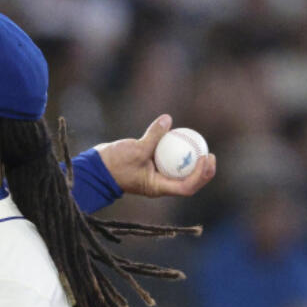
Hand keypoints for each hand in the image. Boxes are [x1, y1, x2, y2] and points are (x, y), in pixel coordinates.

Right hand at [94, 114, 215, 199]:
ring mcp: (156, 177)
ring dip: (193, 162)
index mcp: (158, 187)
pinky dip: (178, 152)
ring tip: (201, 146)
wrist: (96, 168)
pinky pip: (170, 161)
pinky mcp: (152, 167)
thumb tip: (167, 119)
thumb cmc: (114, 163)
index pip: (186, 187)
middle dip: (203, 171)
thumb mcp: (136, 149)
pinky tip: (183, 138)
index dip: (200, 174)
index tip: (205, 157)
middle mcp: (160, 185)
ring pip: (181, 172)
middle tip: (210, 153)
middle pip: (189, 182)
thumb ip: (154, 136)